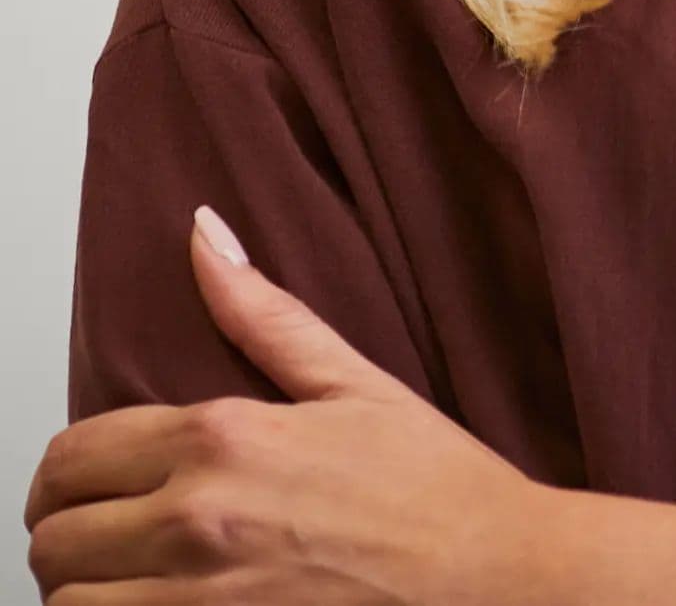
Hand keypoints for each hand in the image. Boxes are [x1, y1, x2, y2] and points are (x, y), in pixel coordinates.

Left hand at [25, 204, 554, 603]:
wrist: (491, 577)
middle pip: (54, 540)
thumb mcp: (352, 382)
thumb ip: (261, 313)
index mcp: (224, 439)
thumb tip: (203, 235)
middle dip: (68, 530)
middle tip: (105, 530)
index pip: (73, 457)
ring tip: (124, 578)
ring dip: (85, 591)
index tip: (88, 480)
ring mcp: (199, 604)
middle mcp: (196, 522)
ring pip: (68, 605)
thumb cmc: (434, 487)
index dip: (66, 471)